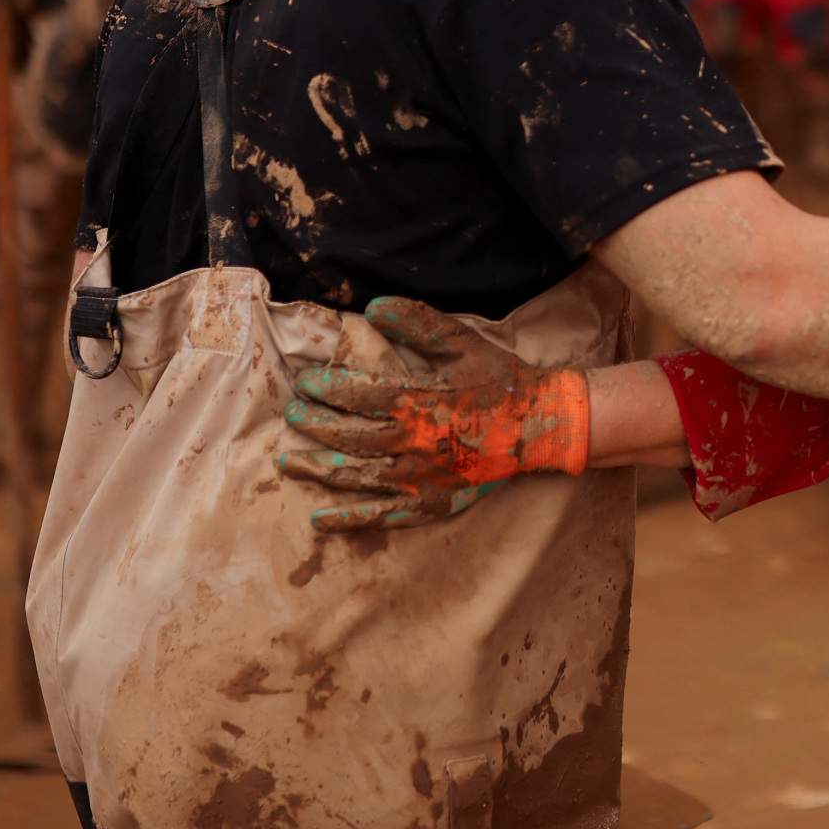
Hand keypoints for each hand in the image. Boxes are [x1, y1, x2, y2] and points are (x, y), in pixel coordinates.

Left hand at [275, 299, 590, 530]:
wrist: (540, 425)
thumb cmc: (499, 380)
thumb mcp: (463, 343)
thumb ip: (418, 323)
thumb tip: (373, 307)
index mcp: (419, 402)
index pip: (359, 395)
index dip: (327, 388)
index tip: (306, 382)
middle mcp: (414, 443)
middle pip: (350, 436)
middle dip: (316, 425)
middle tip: (291, 416)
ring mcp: (420, 478)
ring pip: (358, 477)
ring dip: (319, 470)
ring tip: (289, 463)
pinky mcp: (431, 502)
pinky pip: (384, 515)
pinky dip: (351, 519)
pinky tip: (321, 521)